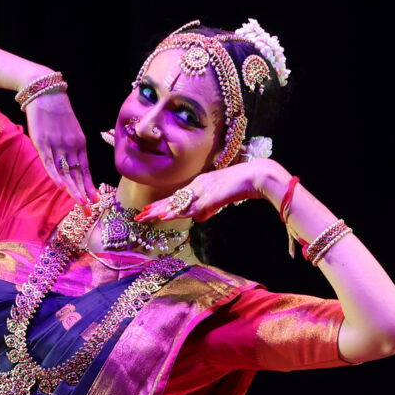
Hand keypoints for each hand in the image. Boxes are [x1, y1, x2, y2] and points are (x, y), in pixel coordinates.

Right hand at [23, 90, 98, 199]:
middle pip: (78, 174)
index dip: (90, 185)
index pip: (86, 169)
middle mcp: (71, 146)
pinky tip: (63, 188)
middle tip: (89, 210)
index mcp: (80, 143)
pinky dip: (57, 176)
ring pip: (66, 172)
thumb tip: (72, 165)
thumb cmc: (57, 113)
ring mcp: (57, 145)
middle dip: (84, 193)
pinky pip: (51, 164)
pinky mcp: (42, 143)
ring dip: (73, 190)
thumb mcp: (70, 130)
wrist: (45, 92)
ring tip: (80, 204)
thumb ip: (72, 147)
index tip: (96, 199)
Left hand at [135, 161, 268, 223]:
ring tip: (145, 216)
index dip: (163, 203)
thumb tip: (200, 218)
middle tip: (139, 215)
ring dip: (160, 211)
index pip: (178, 196)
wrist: (255, 176)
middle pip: (173, 199)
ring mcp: (202, 190)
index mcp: (201, 183)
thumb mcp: (222, 198)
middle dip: (155, 208)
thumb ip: (210, 208)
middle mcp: (198, 185)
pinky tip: (163, 216)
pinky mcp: (208, 197)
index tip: (150, 209)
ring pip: (177, 203)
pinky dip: (175, 212)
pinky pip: (188, 208)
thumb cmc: (243, 185)